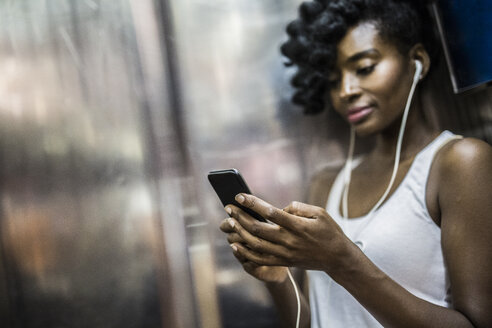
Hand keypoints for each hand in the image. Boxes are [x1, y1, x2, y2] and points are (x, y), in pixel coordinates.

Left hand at [225, 194, 355, 276]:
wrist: (337, 258)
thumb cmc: (329, 232)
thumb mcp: (320, 213)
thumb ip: (299, 207)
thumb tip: (281, 208)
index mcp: (297, 226)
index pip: (270, 213)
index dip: (253, 203)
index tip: (240, 196)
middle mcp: (288, 240)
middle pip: (258, 228)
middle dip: (240, 217)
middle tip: (229, 207)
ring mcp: (284, 253)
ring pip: (256, 244)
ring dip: (240, 233)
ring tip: (230, 222)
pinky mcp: (283, 262)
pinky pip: (260, 259)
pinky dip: (245, 253)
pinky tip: (235, 245)